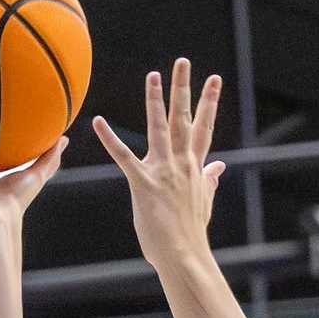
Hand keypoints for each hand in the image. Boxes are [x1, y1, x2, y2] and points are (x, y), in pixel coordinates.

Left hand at [93, 58, 227, 264]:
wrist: (184, 255)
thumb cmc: (191, 233)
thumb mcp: (204, 202)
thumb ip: (210, 180)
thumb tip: (220, 167)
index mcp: (195, 167)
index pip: (205, 127)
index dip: (210, 102)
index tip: (214, 79)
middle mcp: (182, 163)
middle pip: (184, 118)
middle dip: (184, 88)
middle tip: (183, 62)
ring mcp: (164, 171)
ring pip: (159, 128)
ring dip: (155, 100)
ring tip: (153, 75)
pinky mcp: (144, 184)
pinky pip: (123, 156)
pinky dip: (110, 138)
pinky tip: (98, 122)